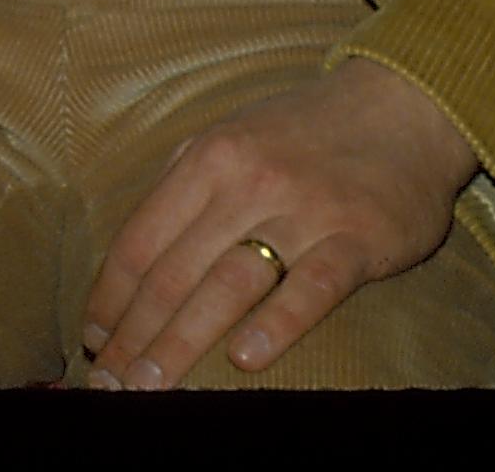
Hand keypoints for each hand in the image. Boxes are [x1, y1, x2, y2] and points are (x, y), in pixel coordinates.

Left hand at [80, 57, 479, 389]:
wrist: (403, 108)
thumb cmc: (303, 131)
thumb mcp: (229, 136)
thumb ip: (182, 184)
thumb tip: (134, 253)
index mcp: (206, 160)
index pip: (140, 240)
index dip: (110, 296)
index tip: (92, 340)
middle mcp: (246, 184)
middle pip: (175, 271)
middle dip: (134, 333)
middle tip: (111, 384)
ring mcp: (303, 212)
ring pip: (229, 285)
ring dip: (183, 339)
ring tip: (152, 385)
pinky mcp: (358, 239)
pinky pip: (311, 288)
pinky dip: (276, 325)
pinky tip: (243, 360)